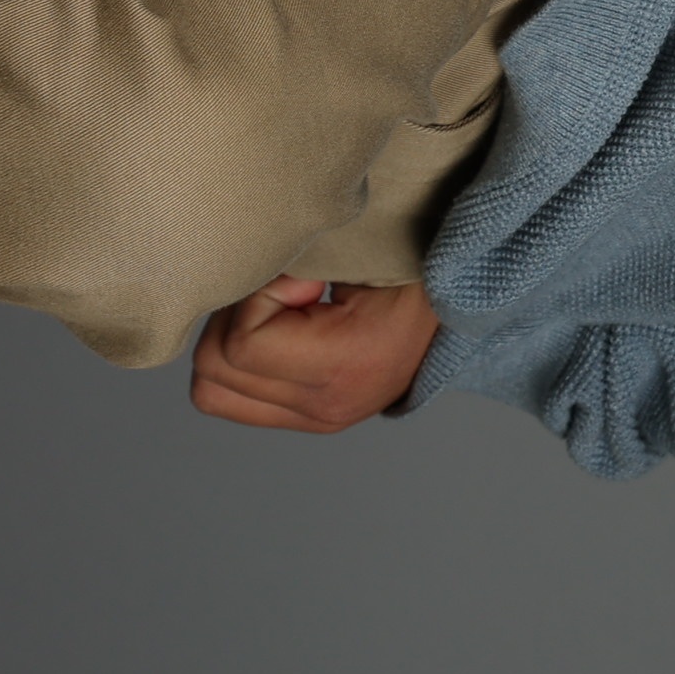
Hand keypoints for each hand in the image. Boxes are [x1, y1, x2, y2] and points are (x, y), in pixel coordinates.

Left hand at [190, 275, 442, 433]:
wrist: (462, 307)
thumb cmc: (412, 269)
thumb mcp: (360, 255)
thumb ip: (299, 263)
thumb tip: (247, 271)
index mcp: (344, 368)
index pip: (242, 346)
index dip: (257, 300)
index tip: (302, 279)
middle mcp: (326, 406)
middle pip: (214, 373)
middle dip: (235, 321)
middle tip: (283, 295)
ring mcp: (317, 419)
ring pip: (212, 391)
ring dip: (231, 343)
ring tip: (279, 316)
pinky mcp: (310, 419)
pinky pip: (233, 399)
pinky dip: (239, 365)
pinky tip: (279, 338)